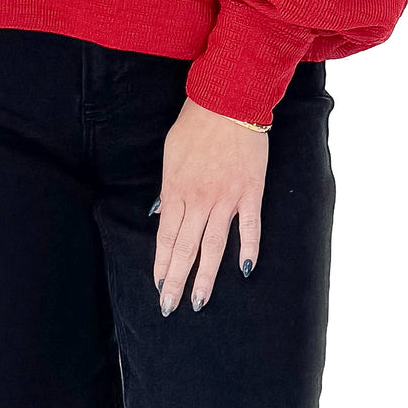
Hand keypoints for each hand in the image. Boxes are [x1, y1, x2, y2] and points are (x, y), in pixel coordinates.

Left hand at [153, 97, 267, 315]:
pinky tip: (245, 270)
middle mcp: (199, 198)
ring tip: (198, 301)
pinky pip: (250, 226)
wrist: (227, 101)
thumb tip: (161, 214)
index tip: (157, 286)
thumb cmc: (195, 124)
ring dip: (206, 276)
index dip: (161, 264)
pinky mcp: (250, 191)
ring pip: (213, 244)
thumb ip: (167, 188)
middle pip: (185, 247)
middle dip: (175, 280)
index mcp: (176, 189)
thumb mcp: (170, 154)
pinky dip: (248, 248)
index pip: (165, 236)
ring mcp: (226, 197)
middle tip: (169, 307)